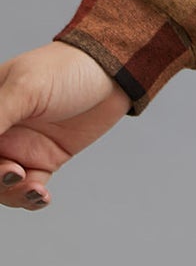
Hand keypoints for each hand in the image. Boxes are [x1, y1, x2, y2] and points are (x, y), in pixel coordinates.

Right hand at [0, 42, 131, 212]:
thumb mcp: (26, 88)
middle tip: (11, 172)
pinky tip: (41, 195)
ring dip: (11, 192)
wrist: (114, 72)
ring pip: (1, 185)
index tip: (0, 162)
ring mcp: (21, 147)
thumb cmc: (67, 68)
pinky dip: (30, 198)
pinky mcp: (44, 160)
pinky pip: (27, 188)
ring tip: (32, 186)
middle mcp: (1, 129)